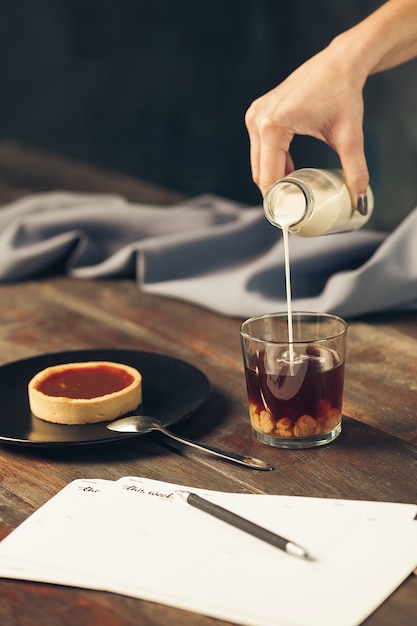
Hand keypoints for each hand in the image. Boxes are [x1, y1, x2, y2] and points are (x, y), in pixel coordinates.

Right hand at [245, 43, 369, 206]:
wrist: (339, 62)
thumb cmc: (342, 93)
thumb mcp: (349, 135)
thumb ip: (355, 169)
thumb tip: (359, 201)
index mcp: (273, 125)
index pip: (268, 176)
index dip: (277, 200)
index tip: (288, 219)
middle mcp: (258, 119)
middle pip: (260, 172)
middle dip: (275, 193)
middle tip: (294, 211)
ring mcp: (255, 115)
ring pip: (258, 162)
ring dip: (274, 178)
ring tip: (294, 194)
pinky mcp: (258, 113)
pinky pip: (261, 149)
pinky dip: (273, 163)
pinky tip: (290, 173)